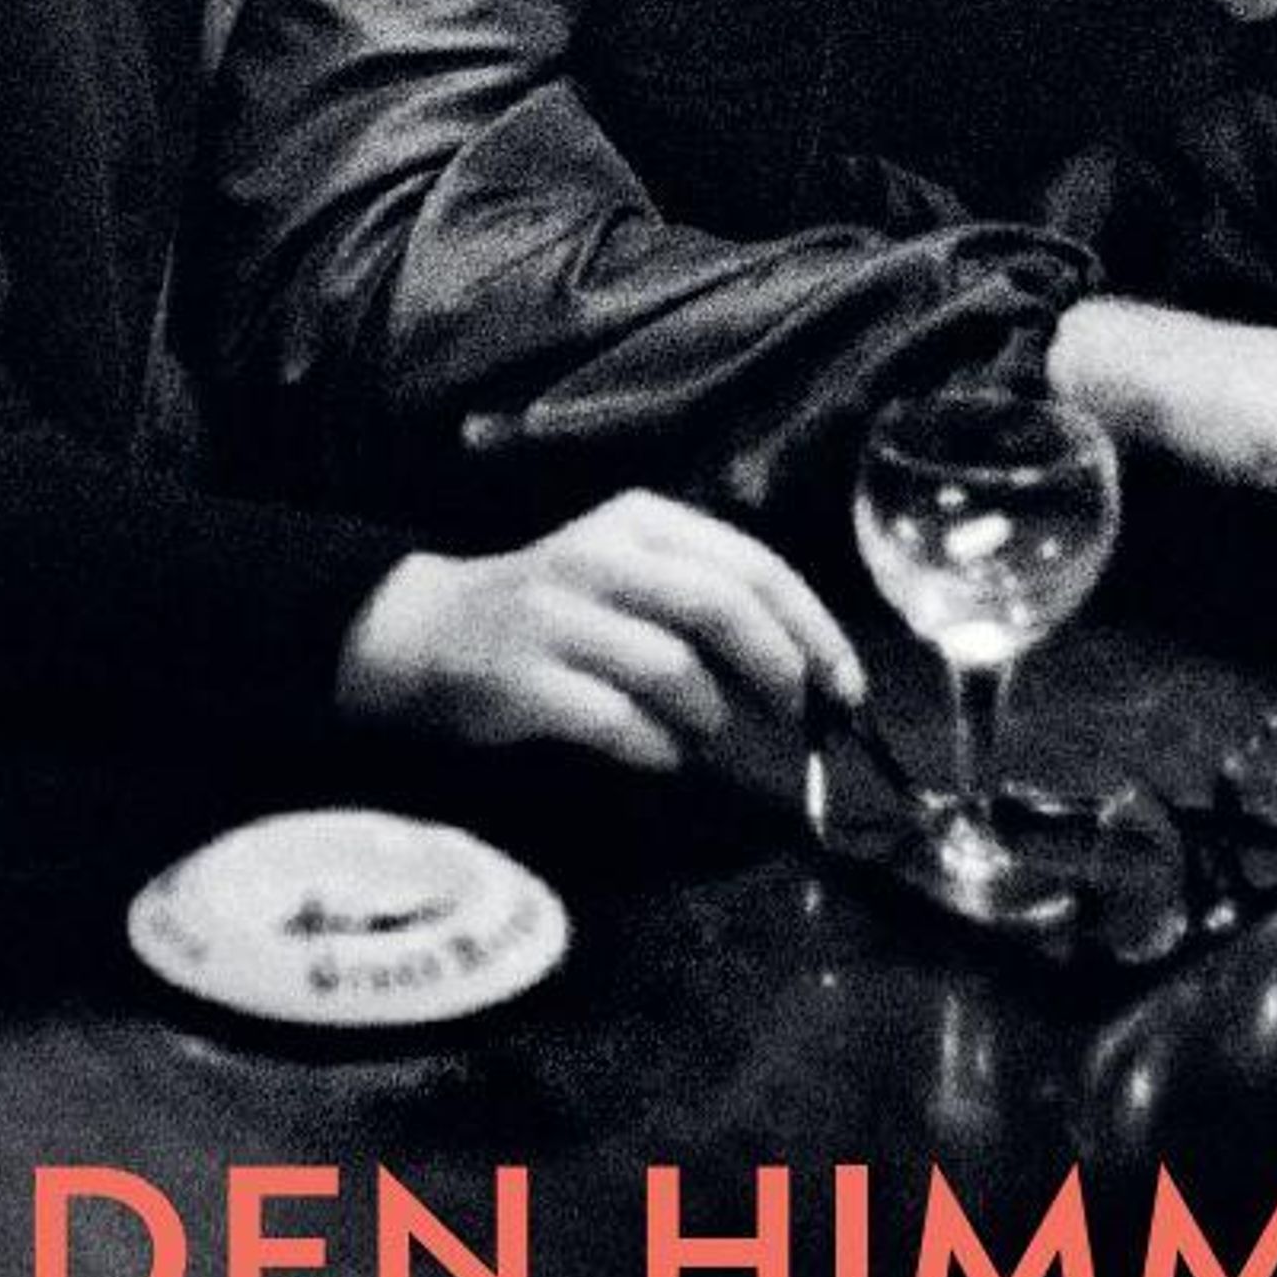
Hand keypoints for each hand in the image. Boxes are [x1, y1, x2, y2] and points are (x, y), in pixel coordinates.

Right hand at [336, 488, 867, 769]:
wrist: (428, 632)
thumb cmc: (558, 610)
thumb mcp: (630, 575)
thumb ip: (706, 600)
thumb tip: (807, 667)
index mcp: (641, 522)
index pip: (752, 565)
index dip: (812, 627)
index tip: (847, 685)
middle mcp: (600, 556)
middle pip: (719, 606)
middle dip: (777, 666)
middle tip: (798, 714)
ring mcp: (556, 616)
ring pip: (672, 667)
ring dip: (709, 715)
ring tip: (704, 733)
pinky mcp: (522, 679)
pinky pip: (617, 720)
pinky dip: (656, 746)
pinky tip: (661, 754)